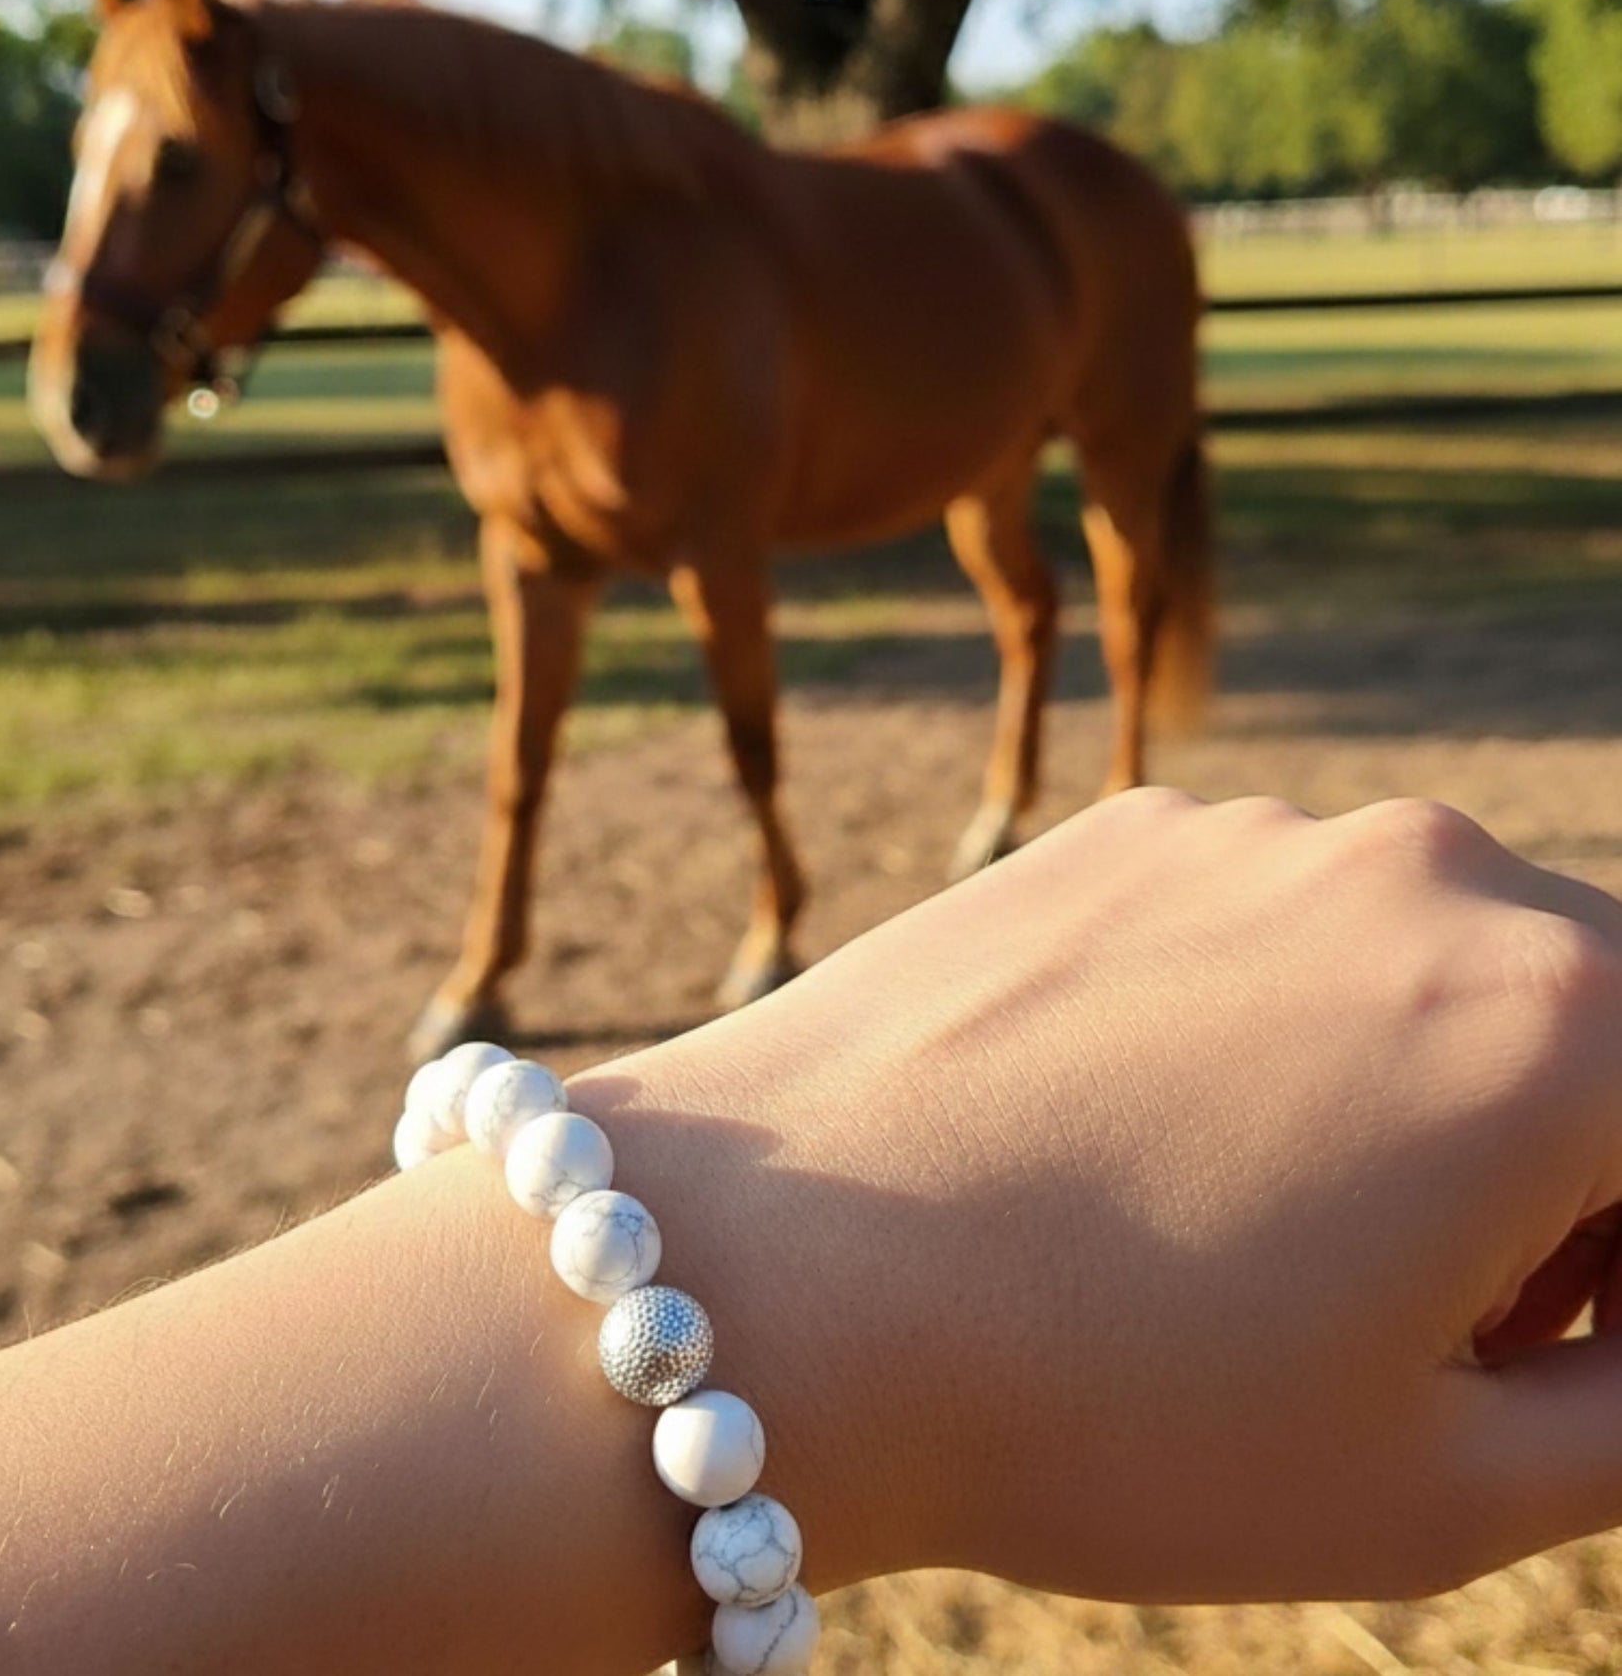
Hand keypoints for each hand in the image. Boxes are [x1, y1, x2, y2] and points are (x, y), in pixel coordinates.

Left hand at [580, 790, 1621, 1605]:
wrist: (775, 1274)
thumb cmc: (1109, 1408)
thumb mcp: (1444, 1486)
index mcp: (1556, 1020)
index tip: (1557, 1351)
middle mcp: (1422, 871)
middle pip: (1587, 1030)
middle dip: (1573, 1180)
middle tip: (1452, 1330)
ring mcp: (1252, 831)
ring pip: (1424, 966)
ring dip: (1420, 1092)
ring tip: (1284, 1246)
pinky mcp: (1118, 829)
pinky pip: (1272, 927)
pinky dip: (1279, 1024)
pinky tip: (1151, 1143)